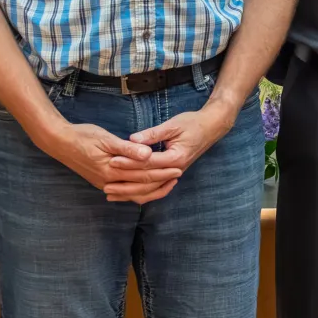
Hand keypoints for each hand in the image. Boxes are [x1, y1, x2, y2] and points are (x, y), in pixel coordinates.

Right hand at [26, 116, 177, 202]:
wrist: (60, 143)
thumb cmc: (83, 136)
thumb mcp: (106, 139)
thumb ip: (127, 148)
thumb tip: (147, 154)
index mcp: (112, 170)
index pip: (143, 174)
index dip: (162, 171)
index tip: (178, 167)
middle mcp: (109, 181)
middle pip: (141, 186)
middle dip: (161, 181)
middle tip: (178, 175)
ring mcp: (105, 184)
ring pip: (133, 194)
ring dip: (151, 190)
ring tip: (166, 183)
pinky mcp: (102, 183)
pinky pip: (124, 193)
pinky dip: (137, 192)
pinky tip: (145, 189)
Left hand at [118, 104, 239, 205]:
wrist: (211, 128)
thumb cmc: (192, 123)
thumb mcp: (173, 125)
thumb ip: (153, 134)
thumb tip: (133, 139)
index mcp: (175, 158)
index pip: (148, 163)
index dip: (129, 162)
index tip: (112, 160)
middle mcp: (176, 170)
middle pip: (147, 180)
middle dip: (126, 181)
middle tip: (106, 182)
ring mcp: (175, 173)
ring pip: (151, 188)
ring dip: (131, 191)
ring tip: (112, 194)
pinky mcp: (172, 173)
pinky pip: (155, 187)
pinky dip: (141, 191)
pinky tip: (128, 193)